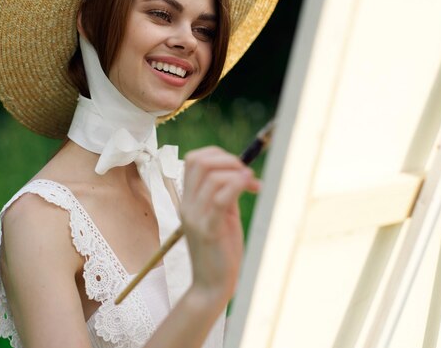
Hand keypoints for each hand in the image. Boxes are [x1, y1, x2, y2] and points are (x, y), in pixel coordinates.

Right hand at [180, 146, 260, 304]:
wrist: (212, 285)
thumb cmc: (220, 250)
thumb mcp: (222, 216)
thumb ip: (227, 194)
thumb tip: (242, 172)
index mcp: (188, 200)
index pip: (193, 159)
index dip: (218, 155)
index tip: (239, 168)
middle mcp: (187, 205)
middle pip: (199, 161)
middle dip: (228, 160)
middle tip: (247, 174)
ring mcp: (195, 217)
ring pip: (212, 178)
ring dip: (237, 174)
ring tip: (253, 184)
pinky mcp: (208, 230)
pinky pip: (220, 198)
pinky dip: (237, 185)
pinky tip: (251, 187)